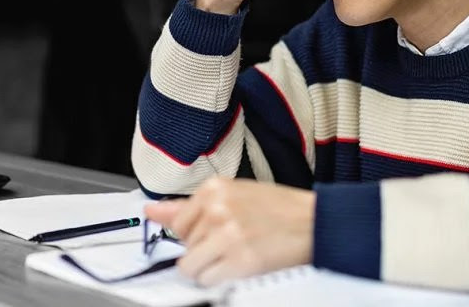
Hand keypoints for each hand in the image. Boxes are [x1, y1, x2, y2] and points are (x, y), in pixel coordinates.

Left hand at [144, 177, 315, 285]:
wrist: (316, 222)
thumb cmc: (281, 209)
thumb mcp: (234, 195)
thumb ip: (191, 206)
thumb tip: (152, 211)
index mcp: (214, 189)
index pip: (178, 222)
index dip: (196, 233)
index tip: (213, 234)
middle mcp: (216, 209)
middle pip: (184, 245)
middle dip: (203, 250)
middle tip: (232, 243)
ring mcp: (226, 235)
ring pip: (191, 266)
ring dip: (210, 267)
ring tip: (236, 256)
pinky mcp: (238, 260)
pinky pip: (208, 280)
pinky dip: (220, 279)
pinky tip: (239, 267)